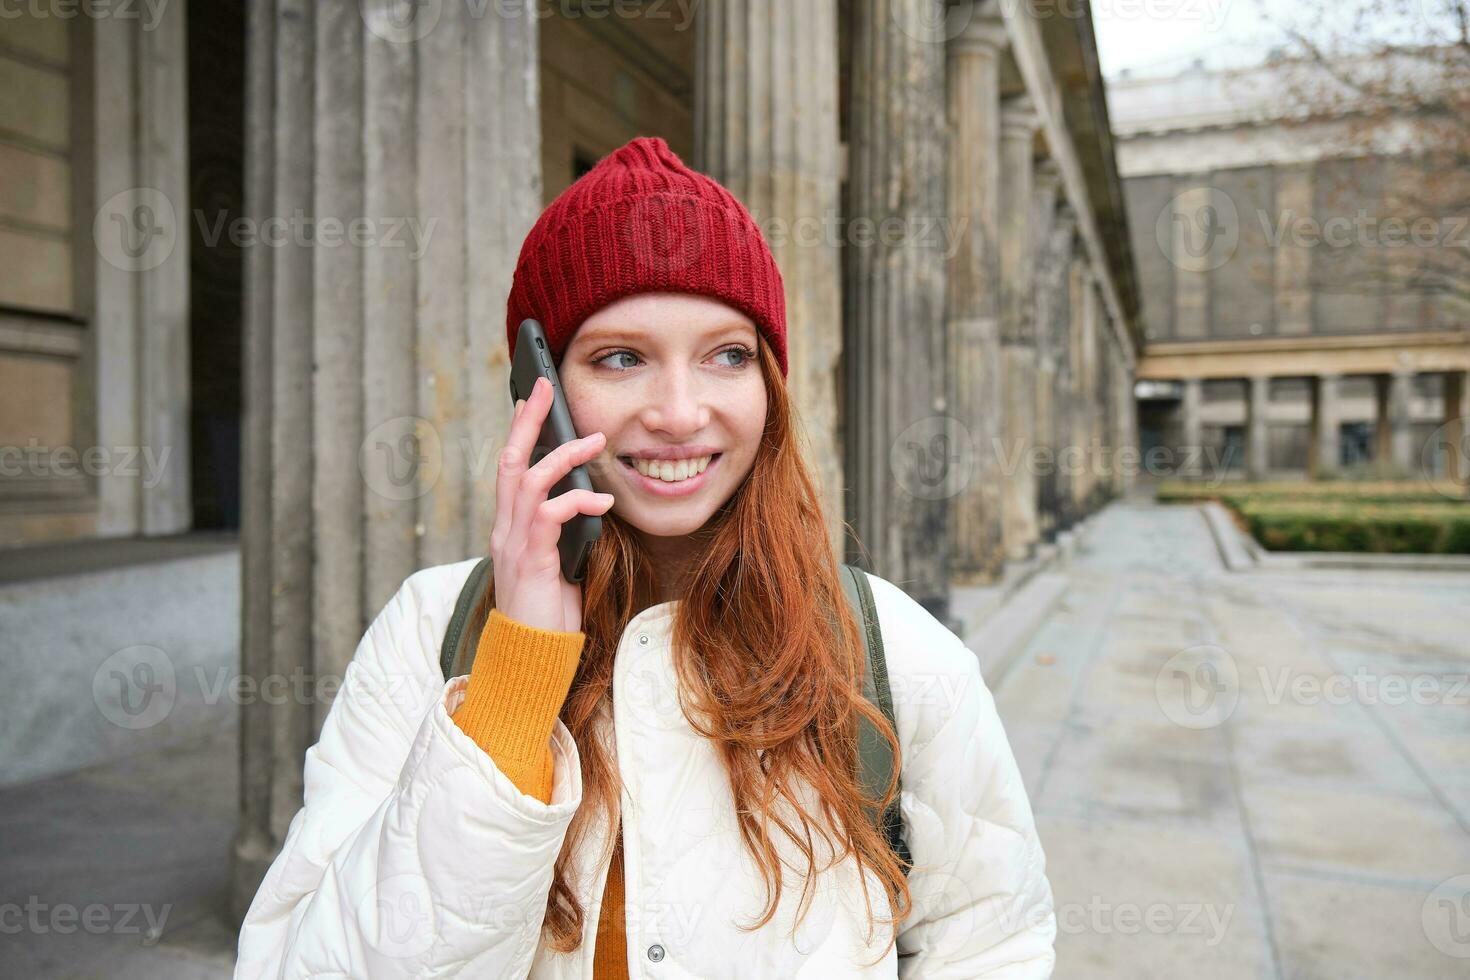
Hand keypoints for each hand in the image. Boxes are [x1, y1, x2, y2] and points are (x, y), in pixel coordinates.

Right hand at [489, 376, 613, 632]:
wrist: (530, 658)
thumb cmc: (548, 615)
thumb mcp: (559, 565)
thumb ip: (564, 534)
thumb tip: (587, 507)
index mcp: (510, 528)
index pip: (511, 468)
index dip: (520, 432)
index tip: (533, 400)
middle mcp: (505, 529)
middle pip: (510, 459)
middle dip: (527, 420)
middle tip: (545, 388)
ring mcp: (514, 543)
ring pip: (530, 478)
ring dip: (563, 455)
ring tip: (595, 441)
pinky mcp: (531, 559)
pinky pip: (550, 514)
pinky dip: (577, 499)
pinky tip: (602, 501)